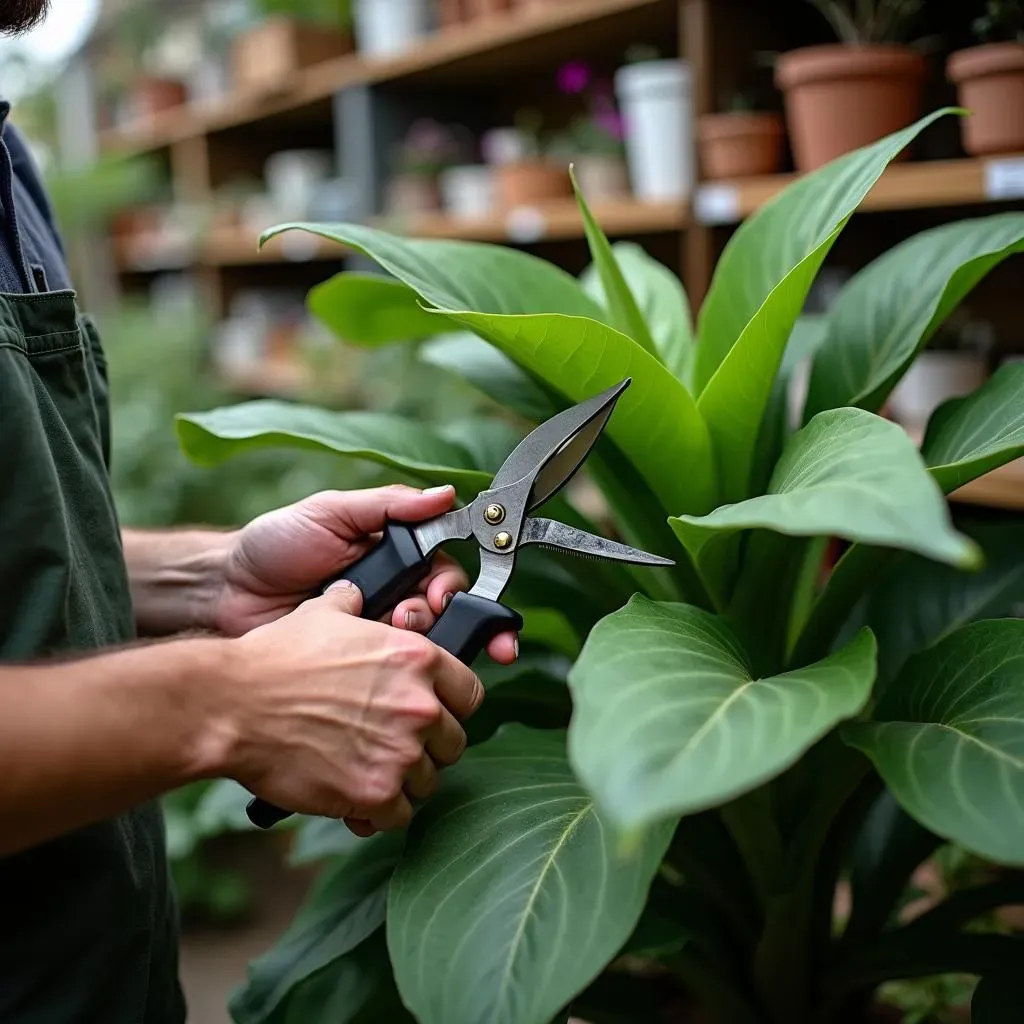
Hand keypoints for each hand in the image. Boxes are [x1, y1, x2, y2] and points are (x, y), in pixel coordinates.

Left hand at [214, 484, 516, 663]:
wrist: (224, 592)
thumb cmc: (276, 544)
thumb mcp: (332, 512)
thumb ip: (389, 504)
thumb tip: (446, 494)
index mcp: (396, 557)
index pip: (445, 572)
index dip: (456, 586)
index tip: (446, 595)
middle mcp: (393, 595)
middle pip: (446, 614)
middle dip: (452, 620)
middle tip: (423, 618)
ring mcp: (374, 632)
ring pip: (422, 645)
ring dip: (421, 641)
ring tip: (394, 629)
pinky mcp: (355, 664)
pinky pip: (388, 671)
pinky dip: (394, 670)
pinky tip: (381, 662)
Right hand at [219, 583, 481, 832]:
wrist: (233, 705)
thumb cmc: (274, 658)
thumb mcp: (322, 614)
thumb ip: (352, 604)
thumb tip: (354, 593)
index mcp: (418, 659)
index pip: (470, 693)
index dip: (451, 706)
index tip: (434, 713)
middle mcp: (419, 706)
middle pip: (453, 742)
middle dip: (428, 748)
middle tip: (394, 746)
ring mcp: (400, 753)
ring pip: (427, 781)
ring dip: (403, 781)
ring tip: (370, 772)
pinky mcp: (375, 793)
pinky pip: (398, 816)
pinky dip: (379, 813)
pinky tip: (357, 801)